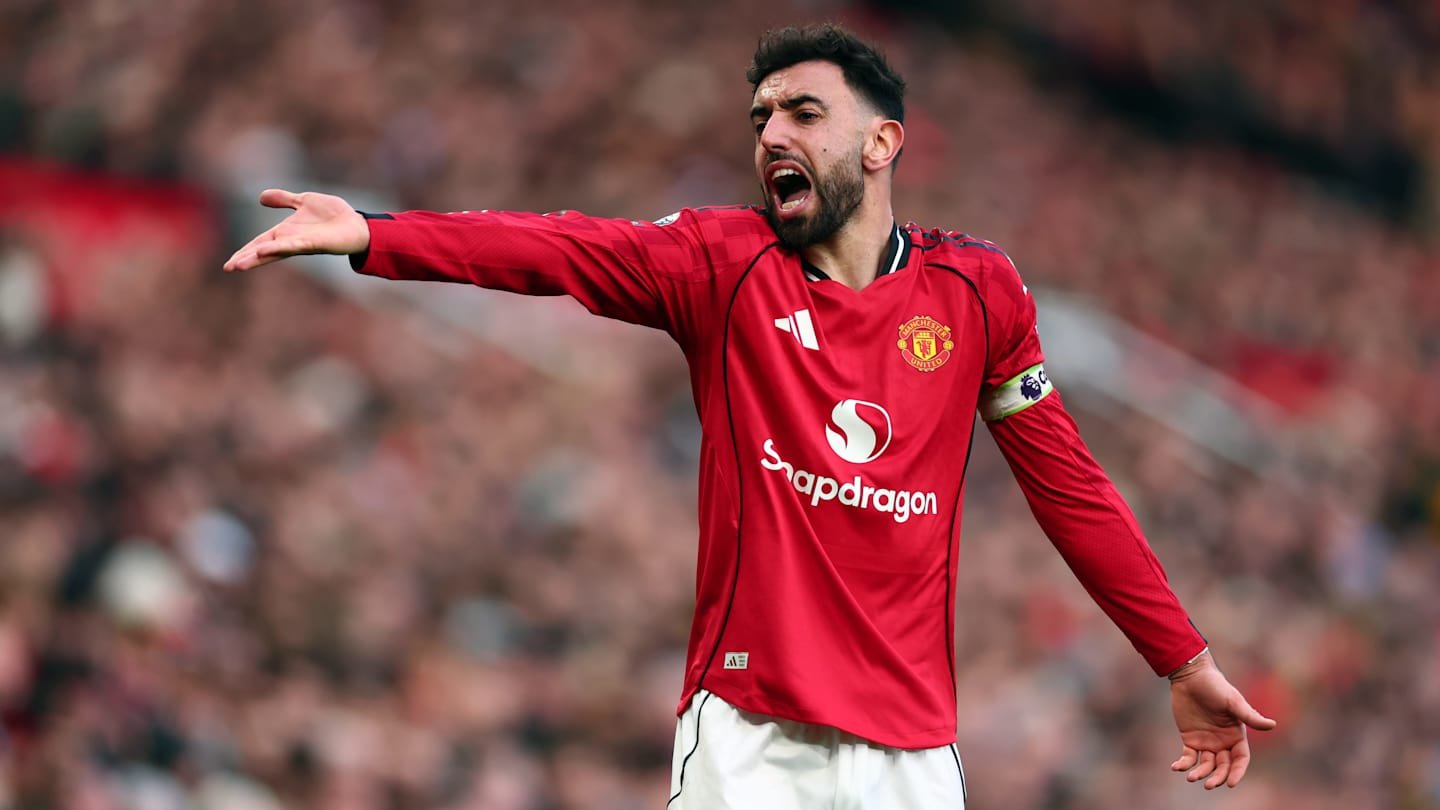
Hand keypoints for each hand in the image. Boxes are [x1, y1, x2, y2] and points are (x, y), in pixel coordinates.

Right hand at [223, 189, 370, 271]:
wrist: (357, 223)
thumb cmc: (333, 215)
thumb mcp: (303, 201)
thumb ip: (283, 199)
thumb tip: (261, 197)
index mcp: (286, 232)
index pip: (260, 243)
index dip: (245, 251)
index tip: (229, 263)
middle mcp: (291, 241)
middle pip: (263, 251)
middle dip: (246, 259)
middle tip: (228, 268)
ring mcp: (302, 244)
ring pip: (275, 252)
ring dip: (257, 258)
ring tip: (239, 264)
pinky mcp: (314, 244)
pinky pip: (293, 246)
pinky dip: (278, 248)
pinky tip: (264, 251)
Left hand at [1168, 651, 1276, 788]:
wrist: (1190, 676)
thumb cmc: (1215, 687)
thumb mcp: (1233, 701)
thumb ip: (1249, 716)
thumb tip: (1272, 725)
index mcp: (1236, 735)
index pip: (1241, 759)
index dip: (1237, 772)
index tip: (1230, 783)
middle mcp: (1223, 741)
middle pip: (1224, 766)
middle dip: (1218, 777)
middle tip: (1209, 785)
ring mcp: (1206, 741)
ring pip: (1206, 765)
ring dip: (1200, 773)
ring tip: (1191, 777)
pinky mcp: (1189, 738)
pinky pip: (1188, 756)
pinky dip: (1183, 764)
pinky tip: (1176, 767)